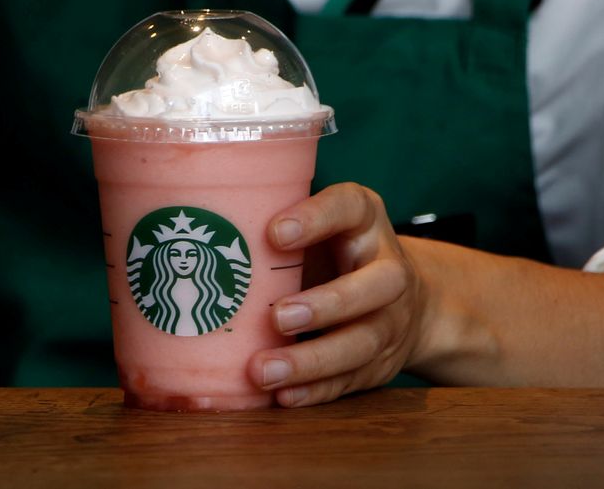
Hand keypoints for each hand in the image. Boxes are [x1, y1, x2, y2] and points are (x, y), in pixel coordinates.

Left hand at [248, 183, 424, 406]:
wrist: (406, 304)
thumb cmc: (337, 255)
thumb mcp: (321, 228)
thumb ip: (276, 227)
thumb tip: (197, 231)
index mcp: (366, 222)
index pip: (350, 207)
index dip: (317, 218)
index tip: (274, 232)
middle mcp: (389, 270)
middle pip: (376, 286)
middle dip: (327, 304)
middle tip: (277, 317)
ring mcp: (390, 321)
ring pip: (361, 343)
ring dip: (311, 361)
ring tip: (263, 370)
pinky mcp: (380, 364)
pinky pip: (351, 381)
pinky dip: (316, 390)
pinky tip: (283, 395)